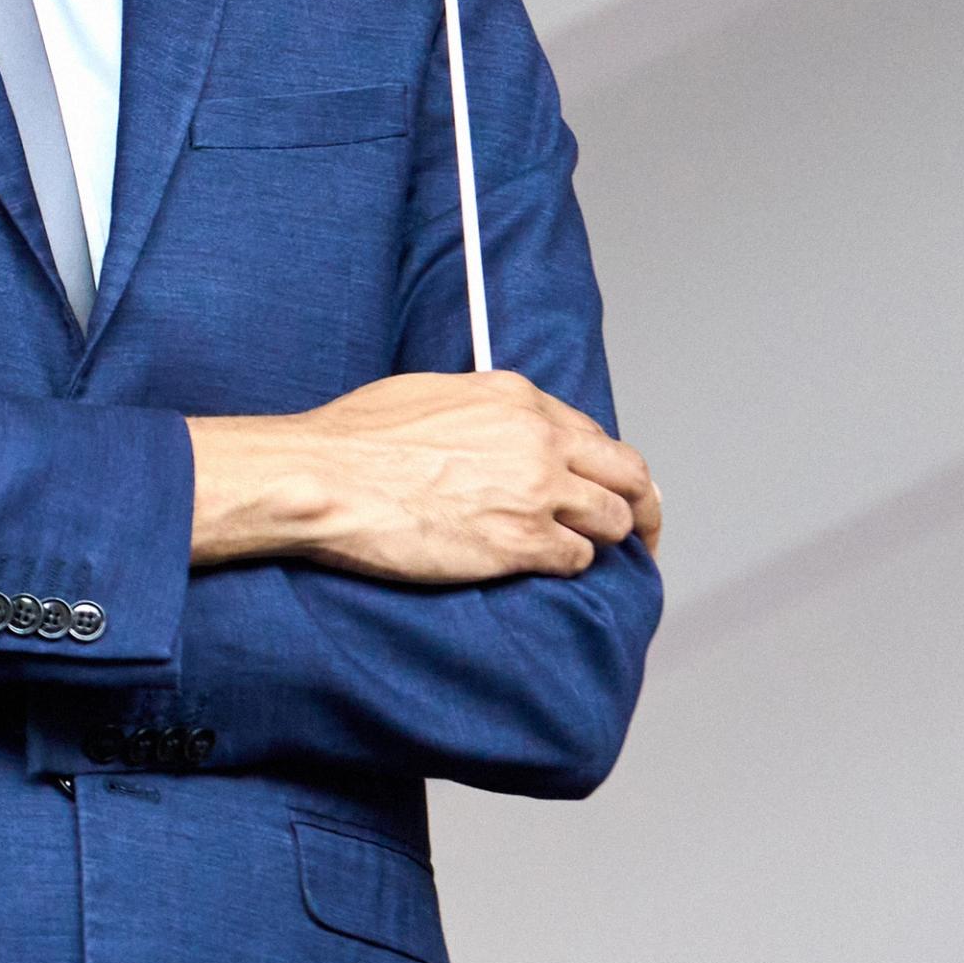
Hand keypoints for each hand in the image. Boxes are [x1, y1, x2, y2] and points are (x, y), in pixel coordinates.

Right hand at [189, 370, 663, 581]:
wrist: (322, 478)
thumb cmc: (352, 441)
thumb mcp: (426, 397)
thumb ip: (483, 412)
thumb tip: (498, 432)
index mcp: (515, 398)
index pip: (592, 433)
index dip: (601, 467)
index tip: (602, 486)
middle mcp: (537, 439)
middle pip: (628, 474)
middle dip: (641, 506)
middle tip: (640, 532)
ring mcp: (535, 491)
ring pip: (614, 521)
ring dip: (602, 540)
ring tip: (581, 553)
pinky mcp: (522, 542)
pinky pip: (578, 560)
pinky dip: (566, 565)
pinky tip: (537, 565)